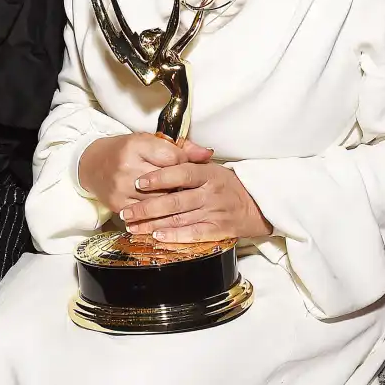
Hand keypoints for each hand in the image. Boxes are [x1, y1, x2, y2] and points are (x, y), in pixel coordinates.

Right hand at [77, 133, 212, 217]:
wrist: (92, 165)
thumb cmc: (124, 151)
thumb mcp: (149, 141)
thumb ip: (180, 147)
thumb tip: (207, 154)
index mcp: (137, 145)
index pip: (173, 158)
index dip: (186, 164)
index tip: (191, 168)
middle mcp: (127, 166)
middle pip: (168, 182)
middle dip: (183, 187)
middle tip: (193, 190)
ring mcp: (121, 187)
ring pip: (159, 201)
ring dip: (174, 204)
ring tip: (183, 202)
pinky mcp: (117, 204)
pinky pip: (145, 215)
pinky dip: (159, 216)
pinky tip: (168, 215)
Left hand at [121, 162, 271, 242]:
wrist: (257, 204)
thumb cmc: (227, 184)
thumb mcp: (211, 166)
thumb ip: (189, 159)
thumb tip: (167, 148)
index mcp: (207, 173)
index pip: (180, 173)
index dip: (159, 178)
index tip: (139, 182)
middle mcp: (210, 193)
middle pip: (174, 200)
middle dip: (147, 207)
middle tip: (127, 211)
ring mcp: (214, 212)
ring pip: (179, 219)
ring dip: (153, 224)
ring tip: (133, 225)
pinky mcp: (218, 230)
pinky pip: (193, 234)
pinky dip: (174, 236)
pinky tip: (157, 236)